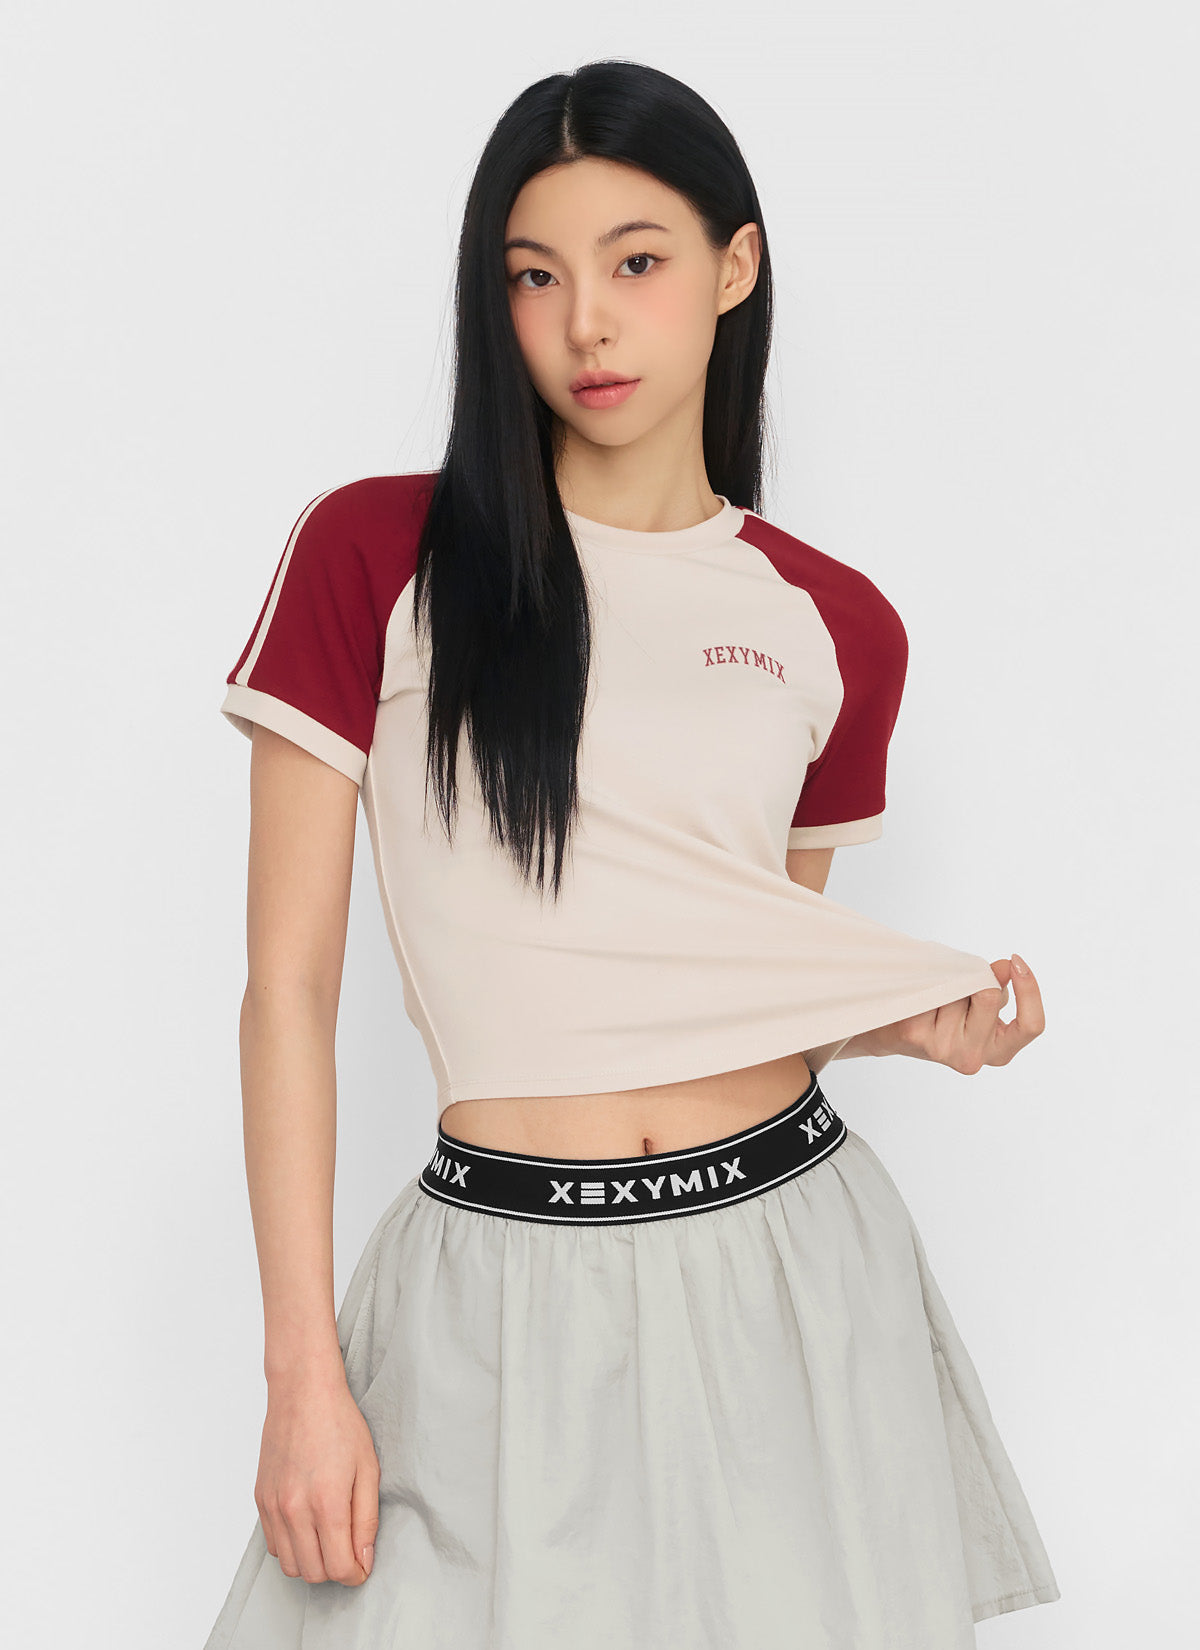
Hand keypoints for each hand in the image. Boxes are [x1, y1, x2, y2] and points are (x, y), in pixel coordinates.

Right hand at [255, 1369, 380, 1585]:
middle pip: (313, 1574)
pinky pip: (273, 1545)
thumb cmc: (339, 1423)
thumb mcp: (368, 1469)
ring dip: (311, 1563)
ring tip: (328, 1539)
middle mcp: (295, 1510)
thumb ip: (367, 1520)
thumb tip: (363, 1559)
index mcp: (327, 1503)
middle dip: (335, 1571)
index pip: (339, 1569)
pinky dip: (291, 1547)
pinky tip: (307, 1526)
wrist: (303, 1392)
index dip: (356, 1574)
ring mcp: (274, 1506)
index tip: (363, 1566)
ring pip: (289, 1566)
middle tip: (349, 1551)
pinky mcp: (261, 1500)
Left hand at [856, 954, 1043, 1073]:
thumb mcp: (979, 1000)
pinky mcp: (916, 1035)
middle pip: (989, 995)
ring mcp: (944, 1049)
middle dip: (978, 978)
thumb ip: (996, 986)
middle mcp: (974, 1057)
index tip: (1016, 960)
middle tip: (959, 984)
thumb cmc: (945, 1009)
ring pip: (958, 989)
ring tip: (934, 995)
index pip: (1031, 1025)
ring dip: (949, 981)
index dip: (1030, 990)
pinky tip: (919, 996)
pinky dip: (928, 981)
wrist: (893, 1028)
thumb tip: (1006, 966)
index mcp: (999, 1050)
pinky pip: (932, 988)